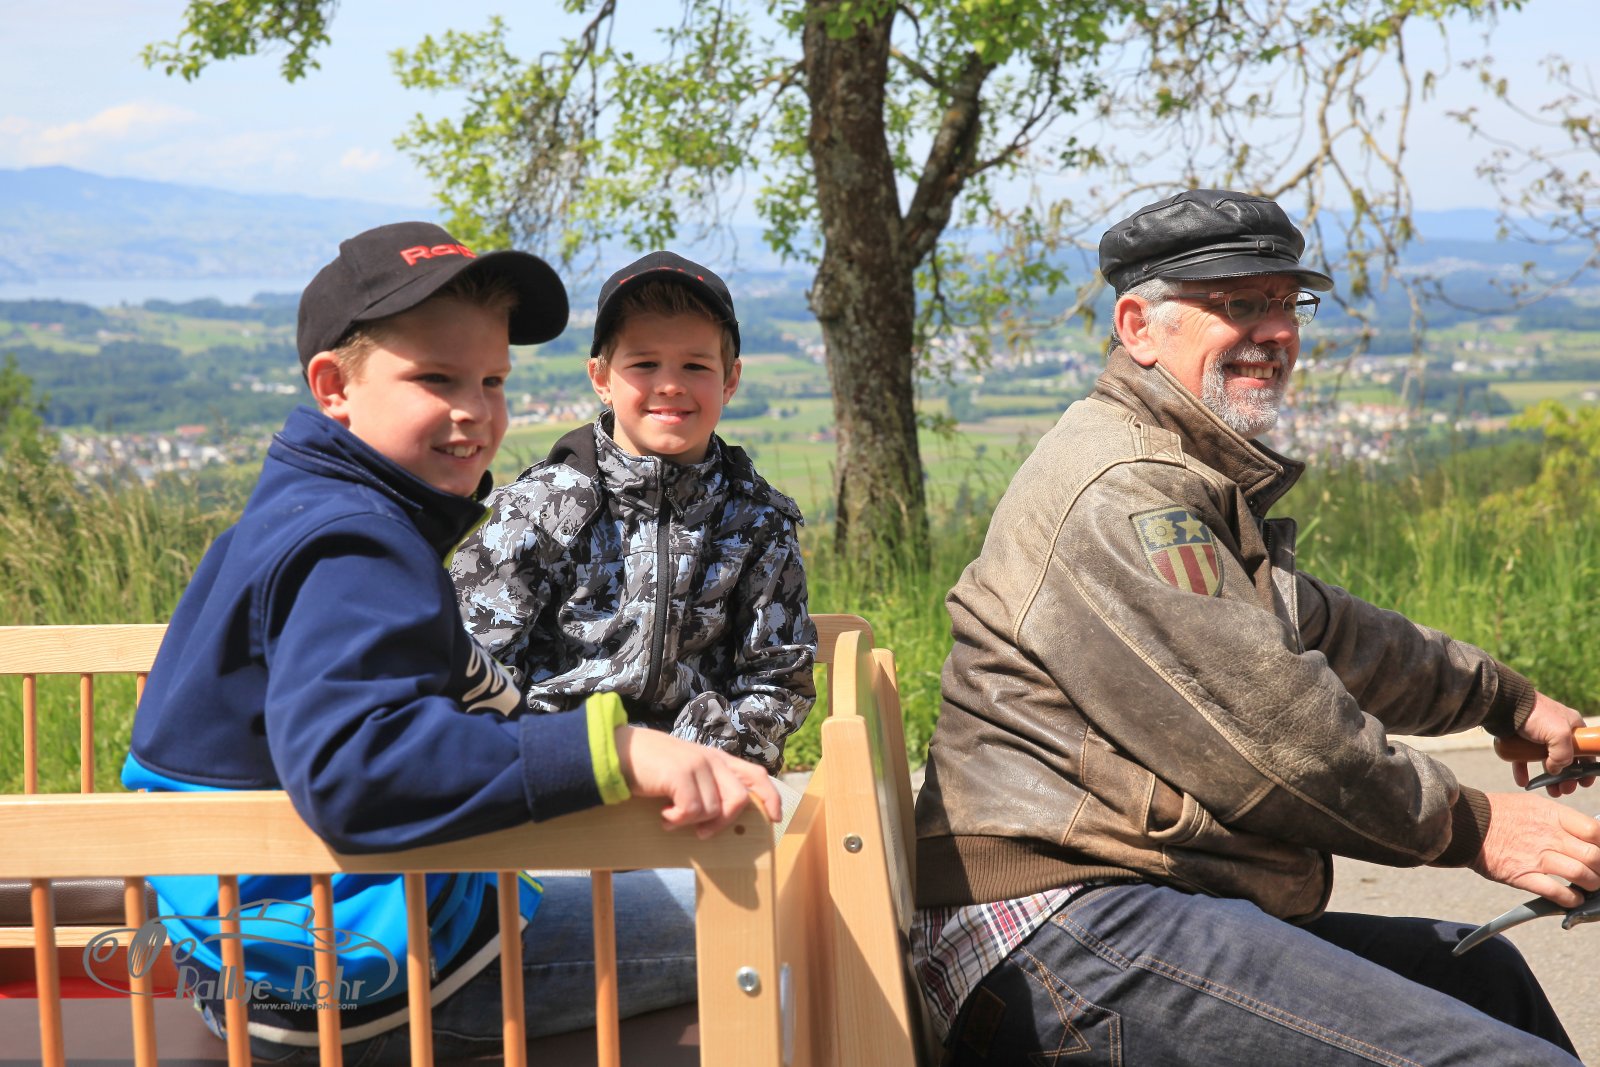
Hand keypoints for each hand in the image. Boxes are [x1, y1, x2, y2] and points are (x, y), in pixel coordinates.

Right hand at [614, 726, 782, 837]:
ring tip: (670, 816)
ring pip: (713, 810)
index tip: (774, 819)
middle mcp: (712, 759)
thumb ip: (707, 786)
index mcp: (718, 759)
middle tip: (702, 834)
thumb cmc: (652, 767)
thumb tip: (722, 817)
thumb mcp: (687, 772)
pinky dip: (676, 820)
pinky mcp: (681, 774)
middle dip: (723, 823)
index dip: (770, 797)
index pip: (757, 775)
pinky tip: (663, 815)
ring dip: (691, 822)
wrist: (620, 751)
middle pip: (738, 799)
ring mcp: (697, 764)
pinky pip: (692, 811)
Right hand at [1471, 792, 1599, 907]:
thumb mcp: (1532, 805)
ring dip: (1591, 884)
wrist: (1466, 823)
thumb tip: (1584, 833)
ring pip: (1582, 875)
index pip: (1595, 831)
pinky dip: (1571, 899)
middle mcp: (1549, 835)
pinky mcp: (1523, 876)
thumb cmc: (1498, 813)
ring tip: (1588, 886)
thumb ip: (1559, 819)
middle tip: (1598, 872)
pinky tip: (1573, 898)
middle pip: (1594, 856)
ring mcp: (1536, 856)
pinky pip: (1557, 892)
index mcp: (1552, 815)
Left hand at [1512, 691, 1594, 795]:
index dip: (1587, 768)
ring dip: (1550, 779)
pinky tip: (1524, 782)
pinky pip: (1523, 759)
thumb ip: (1563, 755)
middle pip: (1566, 760)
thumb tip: (1555, 770)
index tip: (1583, 783)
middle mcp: (1556, 731)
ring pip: (1546, 762)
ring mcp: (1537, 736)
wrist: (1503, 704)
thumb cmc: (1535, 715)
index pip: (1586, 751)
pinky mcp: (1519, 740)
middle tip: (1565, 790)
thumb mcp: (1559, 734)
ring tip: (1551, 792)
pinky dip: (1524, 771)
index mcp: (1572, 727)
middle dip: (1568, 778)